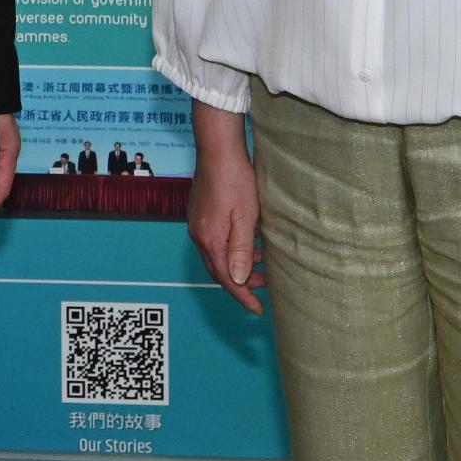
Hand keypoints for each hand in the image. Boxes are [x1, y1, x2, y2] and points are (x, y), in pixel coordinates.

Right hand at [190, 128, 263, 315]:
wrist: (217, 150)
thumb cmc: (235, 180)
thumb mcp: (246, 217)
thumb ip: (242, 250)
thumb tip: (239, 280)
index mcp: (210, 239)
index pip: (227, 279)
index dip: (243, 296)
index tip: (258, 310)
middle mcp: (199, 235)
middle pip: (219, 269)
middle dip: (241, 282)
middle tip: (264, 285)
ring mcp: (197, 224)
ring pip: (217, 255)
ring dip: (238, 263)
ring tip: (261, 262)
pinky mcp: (199, 214)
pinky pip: (215, 241)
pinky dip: (231, 248)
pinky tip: (248, 240)